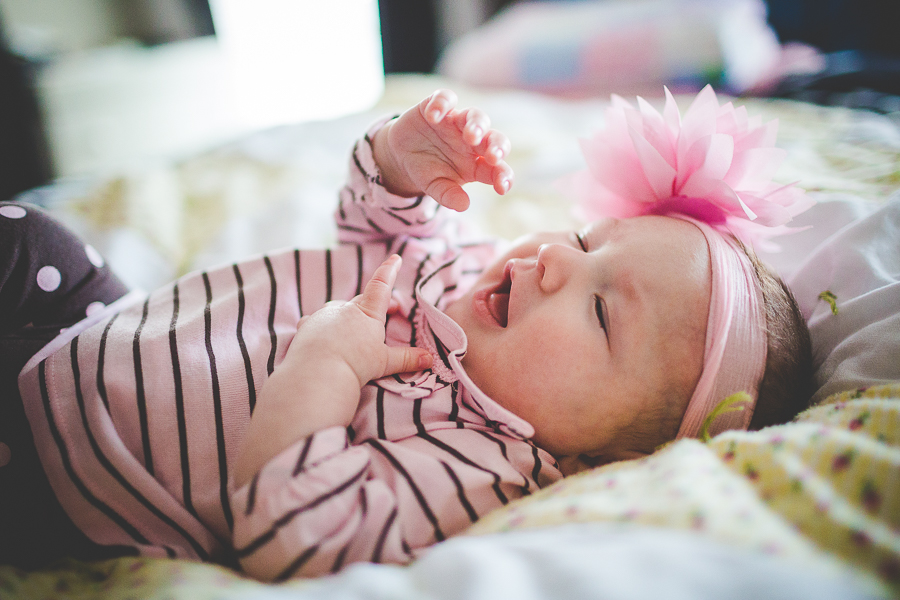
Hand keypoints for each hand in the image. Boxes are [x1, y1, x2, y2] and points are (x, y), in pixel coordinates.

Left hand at [233, 255, 431, 487]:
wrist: (316, 374)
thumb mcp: (384, 363)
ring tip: (352, 334)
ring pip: (338, 311)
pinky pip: (317, 322)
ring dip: (347, 318)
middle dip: (374, 307)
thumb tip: (431, 359)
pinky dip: (324, 327)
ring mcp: (323, 315)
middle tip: (390, 313)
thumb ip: (407, 359)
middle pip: (362, 302)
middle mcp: (344, 308)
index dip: (389, 270)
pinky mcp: (306, 326)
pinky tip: (325, 338)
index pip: (381, 284)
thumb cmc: (355, 365)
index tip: (395, 257)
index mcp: (366, 312)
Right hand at [373, 89, 513, 210]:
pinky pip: (444, 98)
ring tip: (470, 136)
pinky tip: (434, 117)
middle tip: (493, 156)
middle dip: (496, 146)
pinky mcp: (437, 107)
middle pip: (493, 138)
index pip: (497, 168)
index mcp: (477, 163)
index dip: (503, 176)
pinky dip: (441, 104)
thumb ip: (448, 195)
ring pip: (475, 115)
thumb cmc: (427, 171)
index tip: (502, 188)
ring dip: (476, 124)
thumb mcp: (435, 186)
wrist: (401, 155)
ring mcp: (455, 122)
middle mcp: (472, 141)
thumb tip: (463, 205)